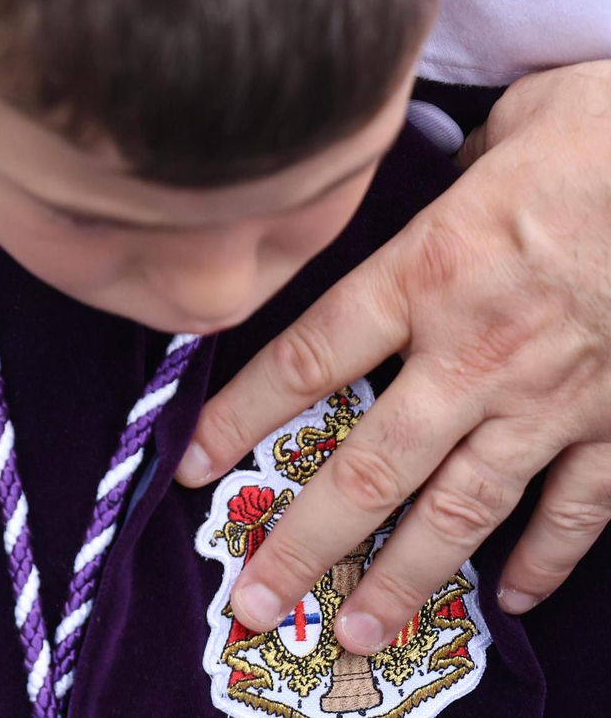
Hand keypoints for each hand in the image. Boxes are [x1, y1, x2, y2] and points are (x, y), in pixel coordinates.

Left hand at [177, 61, 610, 653]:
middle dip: (306, 544)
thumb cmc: (606, 129)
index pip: (307, 359)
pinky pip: (578, 510)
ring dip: (406, 577)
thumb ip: (447, 177)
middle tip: (261, 603)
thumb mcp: (504, 130)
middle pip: (369, 467)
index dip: (239, 417)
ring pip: (461, 509)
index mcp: (430, 271)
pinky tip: (508, 597)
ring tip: (359, 631)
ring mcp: (553, 397)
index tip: (191, 466)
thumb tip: (437, 177)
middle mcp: (476, 351)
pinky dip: (545, 559)